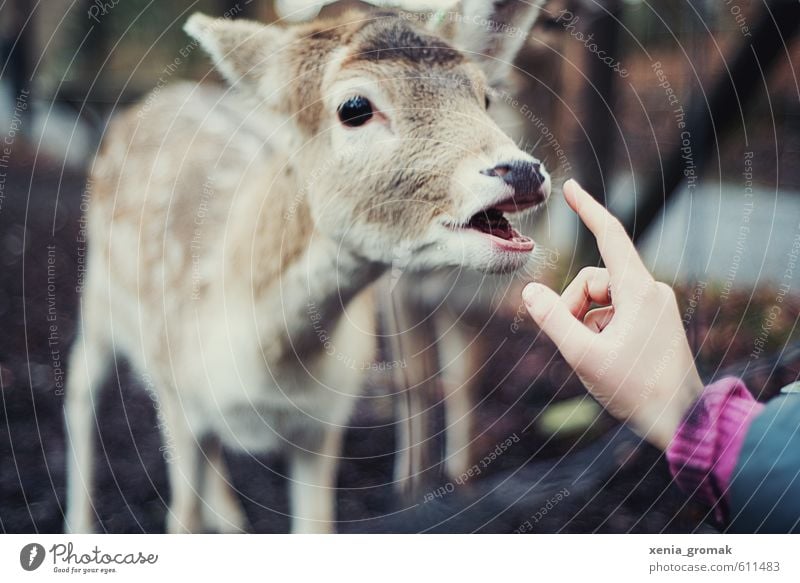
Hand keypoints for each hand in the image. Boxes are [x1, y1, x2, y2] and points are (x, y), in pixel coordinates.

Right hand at [523, 180, 702, 449]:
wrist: (684, 422)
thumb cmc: (636, 390)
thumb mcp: (584, 356)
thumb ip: (553, 321)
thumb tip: (529, 291)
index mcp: (639, 290)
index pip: (610, 235)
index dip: (588, 209)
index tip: (570, 187)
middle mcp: (651, 291)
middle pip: (594, 280)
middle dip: (573, 306)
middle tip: (571, 343)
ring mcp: (655, 308)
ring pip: (602, 300)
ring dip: (586, 323)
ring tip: (592, 357)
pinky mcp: (655, 323)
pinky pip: (616, 314)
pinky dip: (601, 330)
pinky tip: (606, 360)